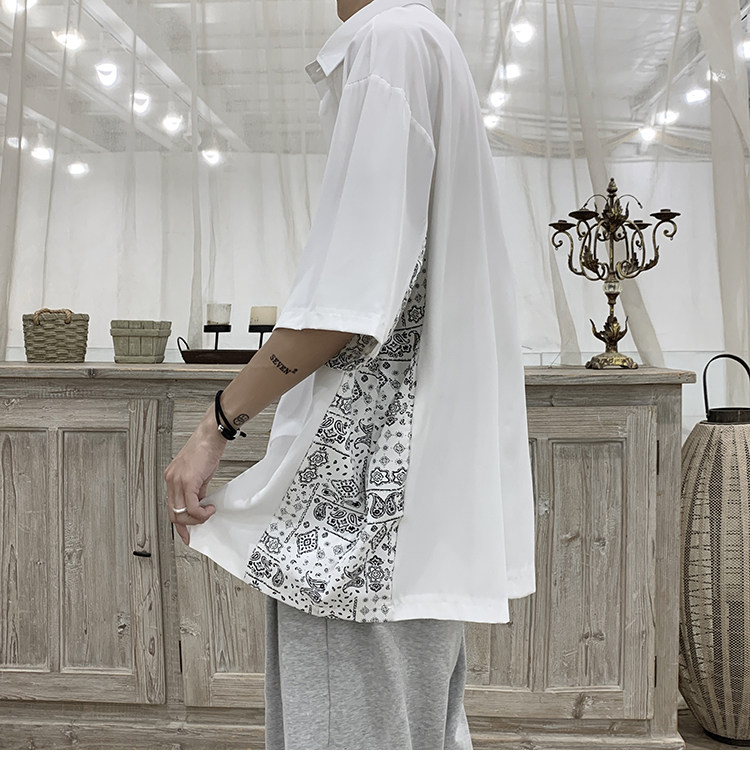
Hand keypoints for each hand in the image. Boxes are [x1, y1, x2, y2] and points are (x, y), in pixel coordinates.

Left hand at [164, 414, 226, 544]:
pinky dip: (201, 512)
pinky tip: (209, 508)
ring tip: (208, 512)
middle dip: (188, 524)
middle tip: (201, 524)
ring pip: (181, 512)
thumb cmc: (206, 449)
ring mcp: (177, 481)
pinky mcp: (188, 481)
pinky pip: (192, 506)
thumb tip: (201, 503)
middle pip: (173, 513)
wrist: (211, 436)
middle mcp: (171, 480)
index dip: (179, 523)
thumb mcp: (199, 473)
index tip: (186, 534)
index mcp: (172, 478)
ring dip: (197, 518)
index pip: (170, 506)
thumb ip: (197, 489)